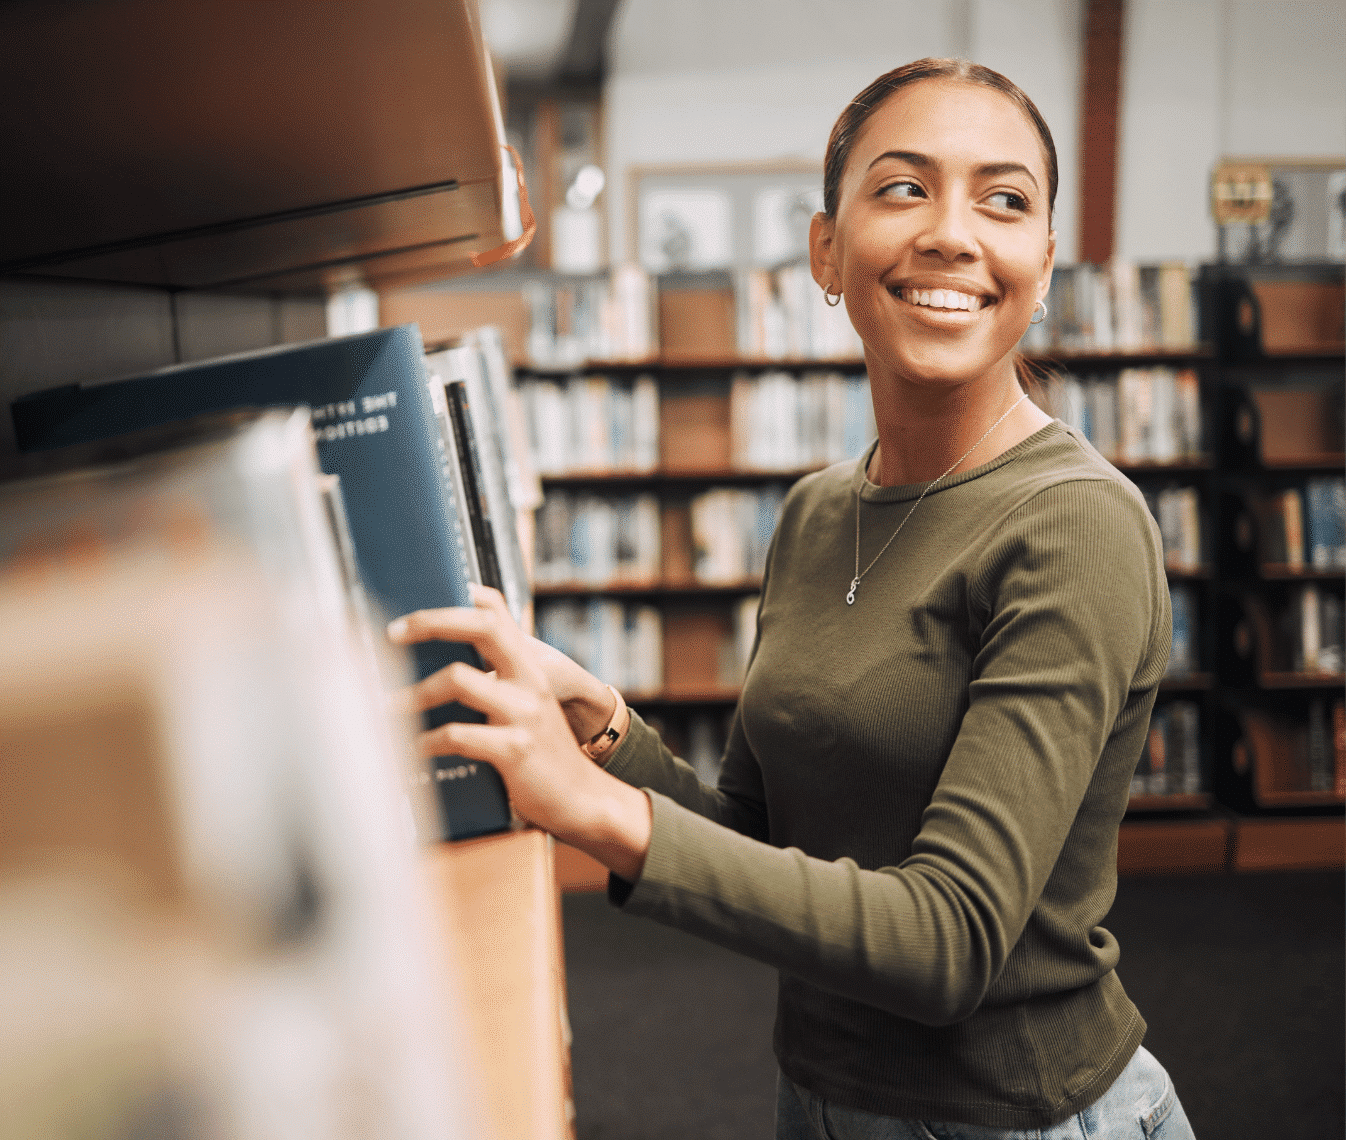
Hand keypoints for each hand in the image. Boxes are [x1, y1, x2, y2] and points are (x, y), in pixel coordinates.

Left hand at [387, 586, 650, 880]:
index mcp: (529, 668)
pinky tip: (417, 748)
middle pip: (481, 627)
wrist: (584, 799)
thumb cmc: (543, 755)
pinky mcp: (514, 749)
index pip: (495, 614)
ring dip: (414, 693)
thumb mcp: (529, 708)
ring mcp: (523, 713)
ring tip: (387, 706)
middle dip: (430, 622)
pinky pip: (457, 735)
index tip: (419, 601)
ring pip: (458, 679)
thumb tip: (447, 665)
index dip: (460, 598)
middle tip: (392, 633)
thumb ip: (499, 682)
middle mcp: (528, 681)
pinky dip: (428, 741)